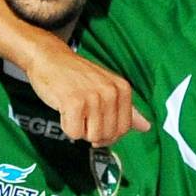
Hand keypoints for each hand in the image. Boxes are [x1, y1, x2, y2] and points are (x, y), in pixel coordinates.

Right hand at [22, 39, 151, 145]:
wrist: (49, 58)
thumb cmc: (76, 74)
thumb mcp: (107, 86)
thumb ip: (127, 109)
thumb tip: (146, 127)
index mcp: (122, 89)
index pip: (124, 128)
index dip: (109, 134)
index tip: (97, 126)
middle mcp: (111, 92)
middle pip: (108, 135)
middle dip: (93, 133)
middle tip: (83, 117)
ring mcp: (93, 97)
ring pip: (91, 137)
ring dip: (79, 129)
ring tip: (74, 111)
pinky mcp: (74, 103)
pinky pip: (74, 133)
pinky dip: (66, 126)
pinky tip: (65, 110)